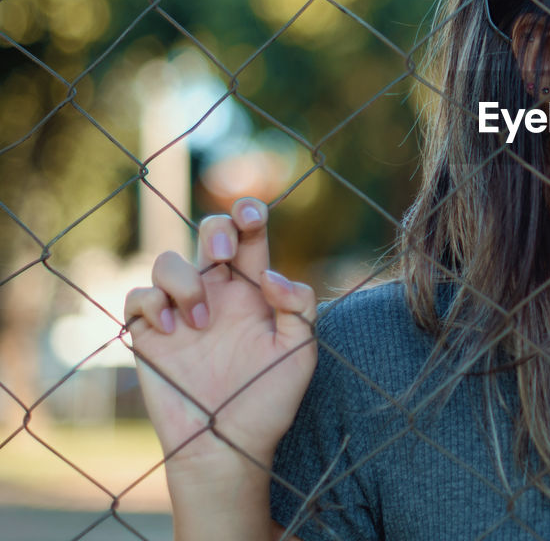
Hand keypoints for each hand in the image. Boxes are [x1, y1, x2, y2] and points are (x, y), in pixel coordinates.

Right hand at [124, 199, 317, 479]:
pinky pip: (138, 296)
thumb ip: (299, 304)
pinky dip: (152, 303)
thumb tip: (271, 275)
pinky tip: (174, 330)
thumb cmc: (268, 398)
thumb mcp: (301, 350)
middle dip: (214, 231)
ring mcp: (181, 310)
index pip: (250, 237)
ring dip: (184, 280)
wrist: (228, 445)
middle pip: (208, 233)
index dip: (249, 213)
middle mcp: (217, 293)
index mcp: (254, 290)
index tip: (252, 215)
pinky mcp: (150, 333)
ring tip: (201, 322)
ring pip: (167, 260)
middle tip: (224, 260)